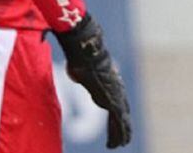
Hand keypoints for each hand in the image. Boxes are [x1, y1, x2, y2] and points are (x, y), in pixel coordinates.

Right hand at [56, 14, 131, 147]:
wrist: (86, 49)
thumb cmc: (80, 52)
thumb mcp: (77, 63)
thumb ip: (75, 67)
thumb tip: (68, 62)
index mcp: (109, 81)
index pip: (116, 99)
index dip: (118, 111)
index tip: (117, 120)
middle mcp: (115, 88)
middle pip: (122, 111)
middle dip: (123, 126)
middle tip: (124, 139)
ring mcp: (115, 94)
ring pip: (121, 120)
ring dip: (121, 134)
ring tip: (120, 145)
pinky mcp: (112, 99)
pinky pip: (116, 122)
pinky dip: (117, 134)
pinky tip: (115, 145)